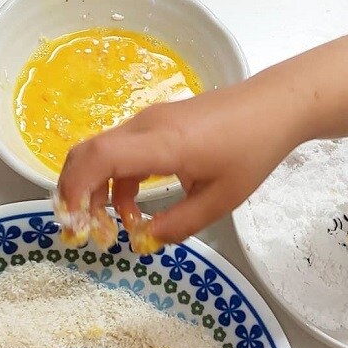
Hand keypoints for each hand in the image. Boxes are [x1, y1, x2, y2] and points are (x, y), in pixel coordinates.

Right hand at [58, 4, 347, 244]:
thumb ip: (180, 224)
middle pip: (88, 152)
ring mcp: (148, 121)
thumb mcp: (220, 200)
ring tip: (106, 226)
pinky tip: (131, 206)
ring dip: (95, 189)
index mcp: (161, 143)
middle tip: (78, 228)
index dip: (76, 189)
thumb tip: (146, 241)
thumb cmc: (251, 151)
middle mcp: (145, 126)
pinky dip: (114, 180)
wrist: (274, 105)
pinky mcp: (156, 124)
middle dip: (73, 191)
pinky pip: (121, 150)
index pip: (99, 158)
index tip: (73, 222)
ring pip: (101, 152)